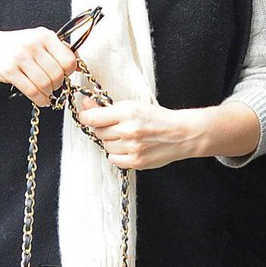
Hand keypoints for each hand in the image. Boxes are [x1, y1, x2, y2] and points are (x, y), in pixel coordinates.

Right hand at [0, 27, 78, 107]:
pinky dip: (40, 99)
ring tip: (47, 93)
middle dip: (58, 85)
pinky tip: (41, 100)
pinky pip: (31, 91)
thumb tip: (78, 65)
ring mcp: (20, 57)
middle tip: (54, 86)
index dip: (69, 72)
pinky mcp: (10, 71)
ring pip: (45, 84)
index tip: (65, 75)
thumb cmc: (15, 46)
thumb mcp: (37, 41)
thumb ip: (57, 51)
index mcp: (44, 35)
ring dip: (49, 93)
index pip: (68, 59)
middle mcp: (33, 44)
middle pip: (57, 74)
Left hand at [77, 100, 202, 169]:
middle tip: (117, 127)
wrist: (181, 134)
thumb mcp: (133, 106)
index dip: (86, 116)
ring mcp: (132, 148)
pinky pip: (113, 160)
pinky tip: (128, 148)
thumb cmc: (157, 118)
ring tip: (127, 138)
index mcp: (128, 112)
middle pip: (99, 132)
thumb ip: (107, 107)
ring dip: (112, 142)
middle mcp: (128, 130)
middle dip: (104, 129)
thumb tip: (85, 104)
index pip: (92, 117)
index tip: (87, 116)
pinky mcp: (136, 162)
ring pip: (106, 146)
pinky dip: (118, 155)